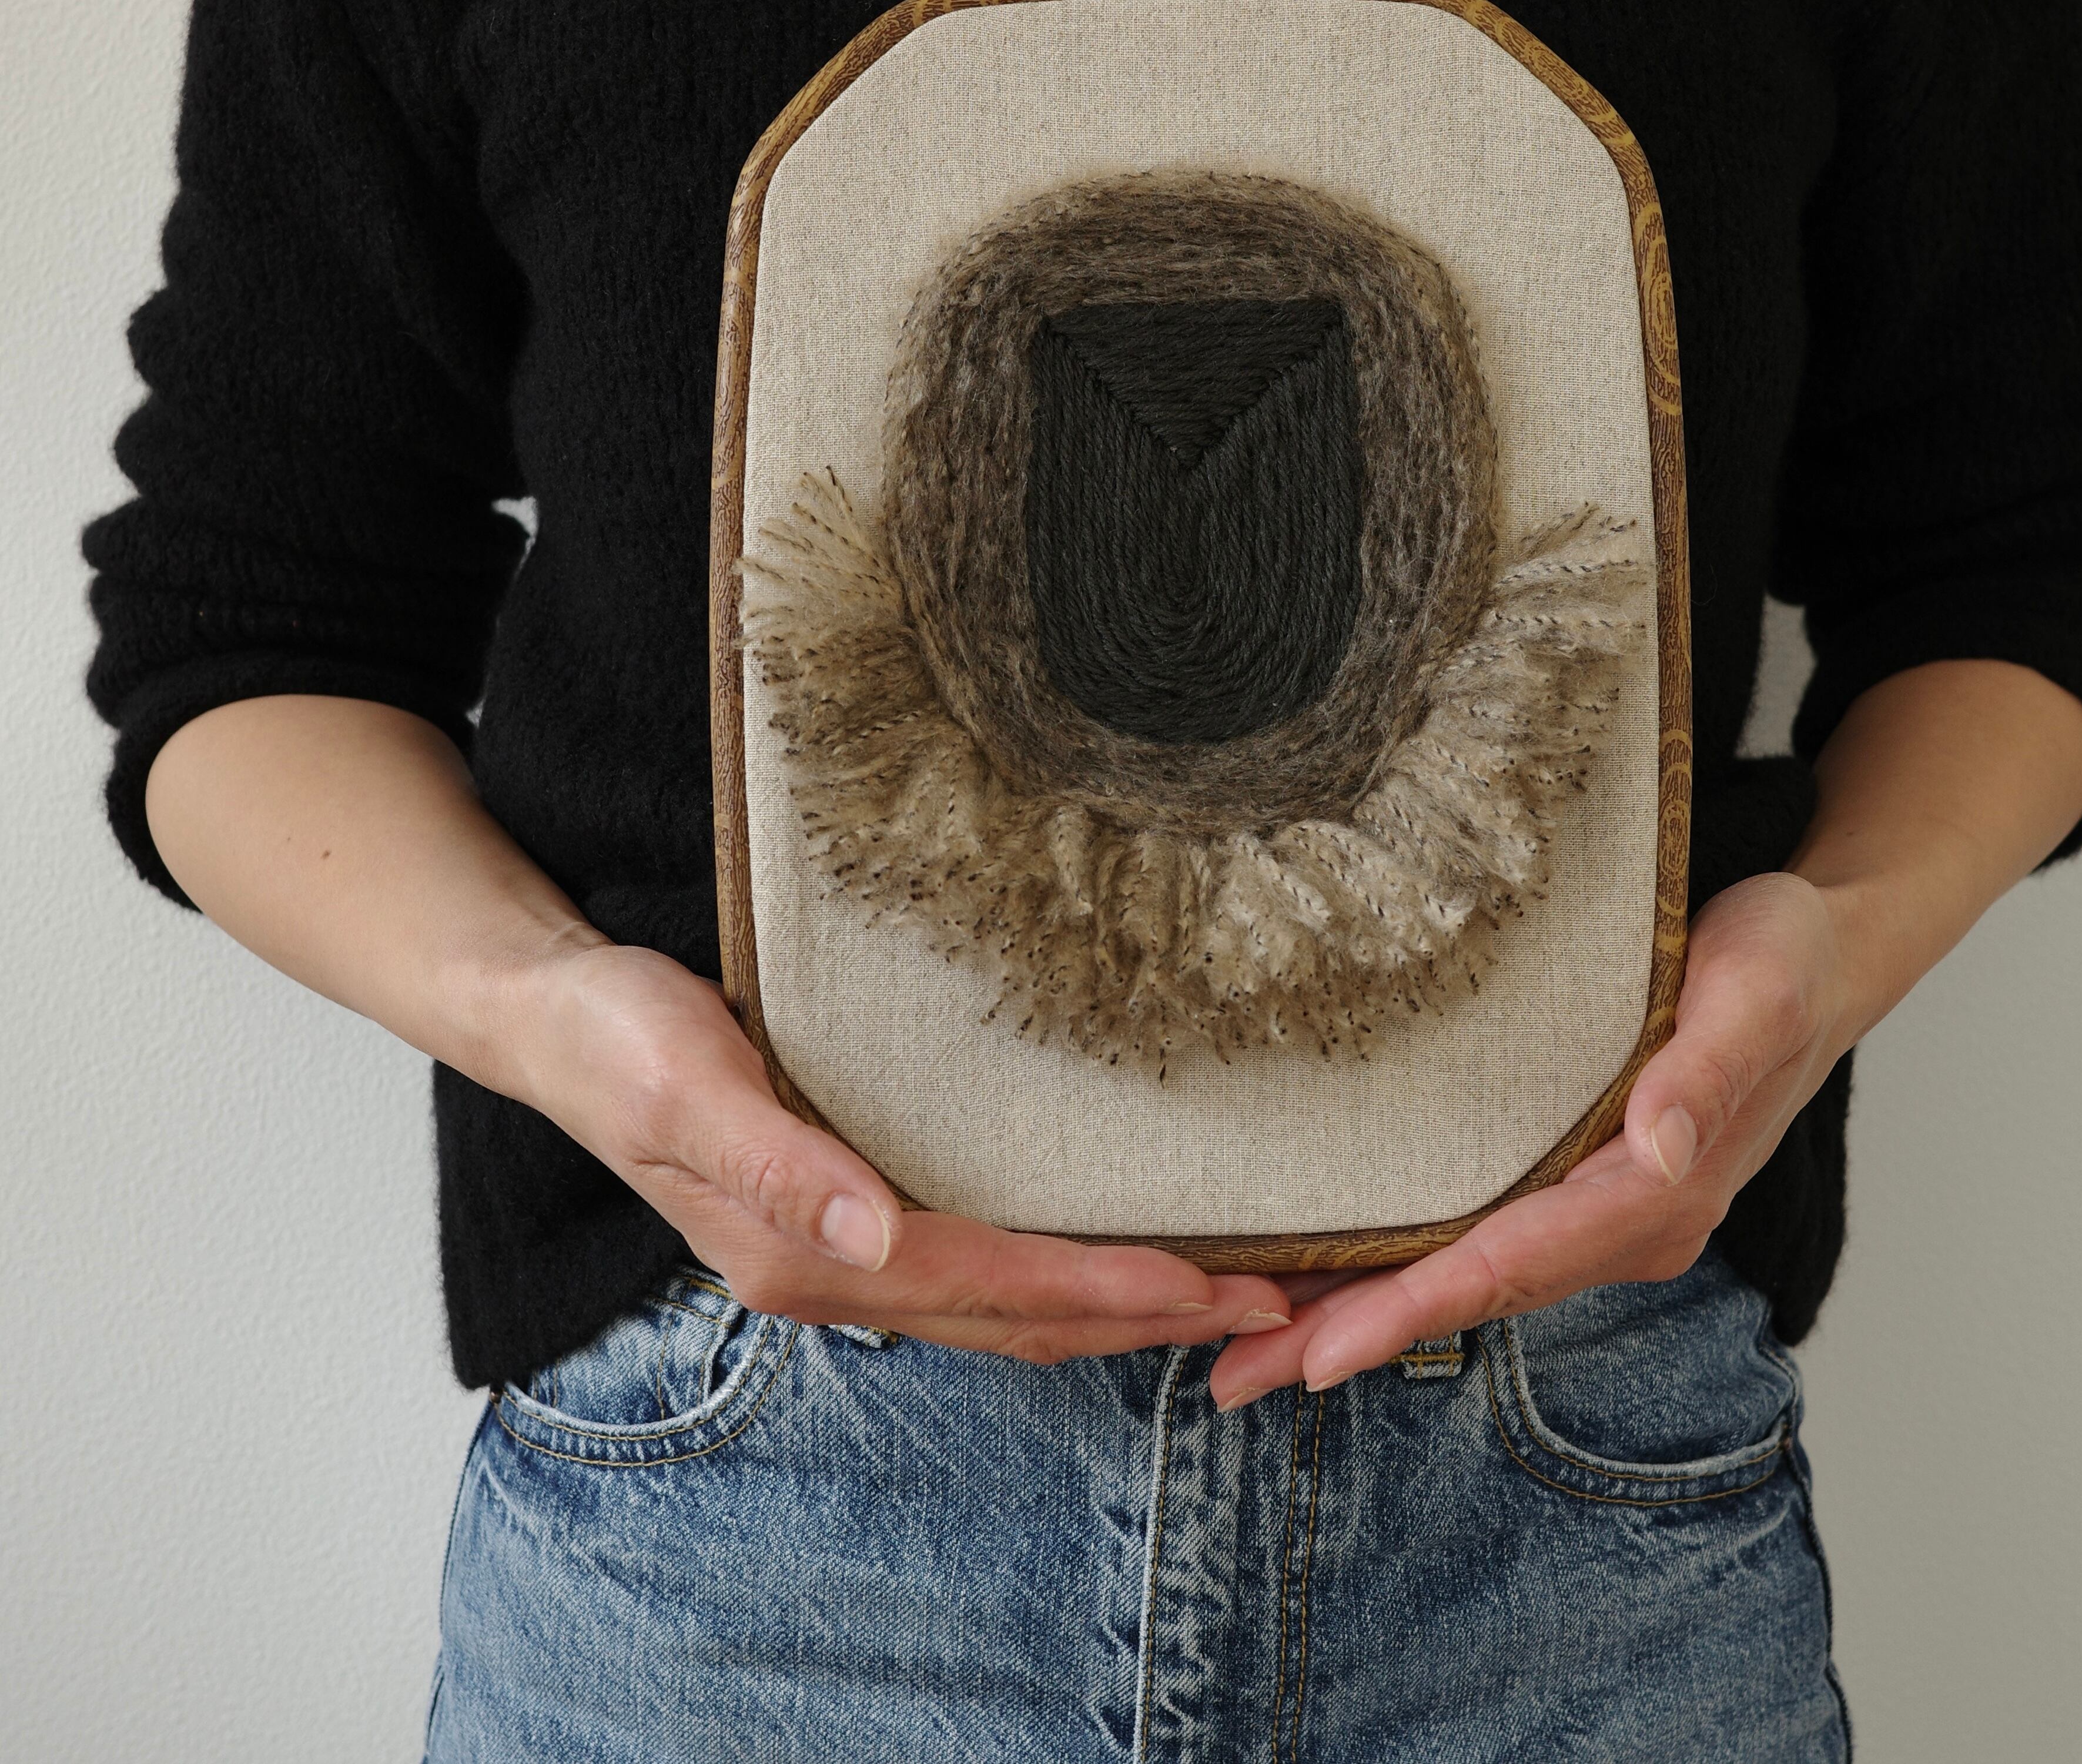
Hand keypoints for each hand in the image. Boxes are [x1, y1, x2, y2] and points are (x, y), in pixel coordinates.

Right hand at [507, 935, 1294, 1361]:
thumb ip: (779, 1163)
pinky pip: (973, 1272)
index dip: (1110, 1293)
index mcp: (807, 1250)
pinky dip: (1053, 1285)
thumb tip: (871, 1236)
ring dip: (1112, 1312)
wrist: (552, 1017)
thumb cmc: (618, 1036)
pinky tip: (1098, 1266)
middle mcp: (832, 1270)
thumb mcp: (686, 1082)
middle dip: (1145, 1322)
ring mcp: (835, 1254)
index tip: (1215, 1291)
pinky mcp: (840, 1219)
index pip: (995, 1285)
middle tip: (1270, 1311)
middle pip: (1018, 1318)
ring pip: (1002, 1309)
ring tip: (1215, 1302)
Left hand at [1207, 871, 1855, 1406]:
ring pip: (1466, 1276)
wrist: (1818, 955)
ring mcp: (1602, 1210)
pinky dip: (1399, 1270)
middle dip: (1353, 1335)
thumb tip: (1658, 1150)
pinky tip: (1330, 1282)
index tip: (1322, 1349)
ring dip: (1359, 1314)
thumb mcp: (1758, 990)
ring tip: (1248, 1347)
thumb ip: (1706, 1072)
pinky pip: (1478, 1241)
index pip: (1515, 1260)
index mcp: (1661, 1190)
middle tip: (1233, 1373)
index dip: (1415, 1305)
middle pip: (1474, 1290)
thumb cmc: (1788, 959)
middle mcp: (1627, 1220)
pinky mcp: (1580, 1183)